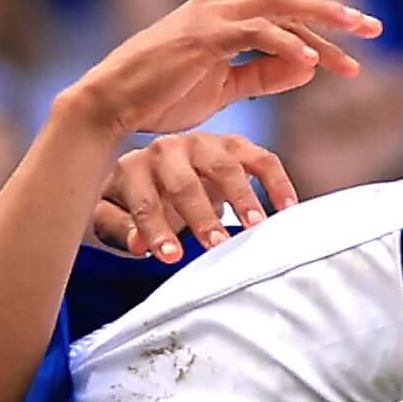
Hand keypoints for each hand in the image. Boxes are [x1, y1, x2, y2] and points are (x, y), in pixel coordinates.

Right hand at [62, 0, 379, 140]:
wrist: (113, 105)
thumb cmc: (163, 98)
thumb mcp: (225, 88)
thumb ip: (264, 75)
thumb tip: (306, 69)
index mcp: (227, 13)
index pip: (286, 17)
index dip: (325, 35)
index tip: (357, 58)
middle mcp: (221, 4)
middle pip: (291, 0)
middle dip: (335, 14)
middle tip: (374, 28)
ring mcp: (211, 15)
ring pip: (279, 8)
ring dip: (321, 24)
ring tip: (354, 44)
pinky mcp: (202, 34)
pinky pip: (254, 32)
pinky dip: (285, 44)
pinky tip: (311, 63)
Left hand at [91, 131, 296, 260]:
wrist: (157, 174)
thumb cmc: (135, 204)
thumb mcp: (115, 218)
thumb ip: (120, 231)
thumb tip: (138, 244)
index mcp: (134, 168)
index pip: (144, 200)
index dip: (156, 229)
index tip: (171, 257)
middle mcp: (168, 150)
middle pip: (184, 182)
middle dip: (201, 215)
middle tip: (217, 245)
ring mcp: (204, 144)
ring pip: (225, 166)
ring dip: (242, 197)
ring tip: (255, 227)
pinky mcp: (234, 146)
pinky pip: (261, 160)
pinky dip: (277, 182)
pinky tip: (287, 208)